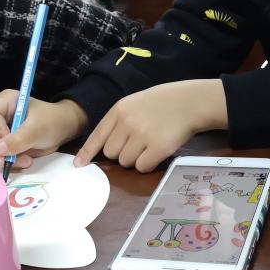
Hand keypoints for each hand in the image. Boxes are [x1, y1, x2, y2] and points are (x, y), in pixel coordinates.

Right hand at [0, 90, 87, 169]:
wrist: (63, 130)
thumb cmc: (52, 121)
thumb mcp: (38, 129)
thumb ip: (19, 139)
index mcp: (5, 102)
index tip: (10, 140)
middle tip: (8, 161)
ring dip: (3, 159)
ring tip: (25, 161)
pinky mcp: (3, 143)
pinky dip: (8, 162)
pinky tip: (23, 162)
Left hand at [75, 80, 227, 172]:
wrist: (190, 101)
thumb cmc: (162, 103)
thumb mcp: (134, 103)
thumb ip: (119, 121)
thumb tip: (103, 148)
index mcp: (119, 110)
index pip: (97, 135)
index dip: (87, 152)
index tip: (78, 164)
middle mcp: (127, 122)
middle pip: (110, 153)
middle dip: (121, 153)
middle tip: (138, 143)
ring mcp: (142, 135)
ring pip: (125, 162)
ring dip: (135, 159)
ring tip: (150, 144)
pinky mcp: (158, 148)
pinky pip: (142, 167)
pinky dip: (148, 164)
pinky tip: (157, 151)